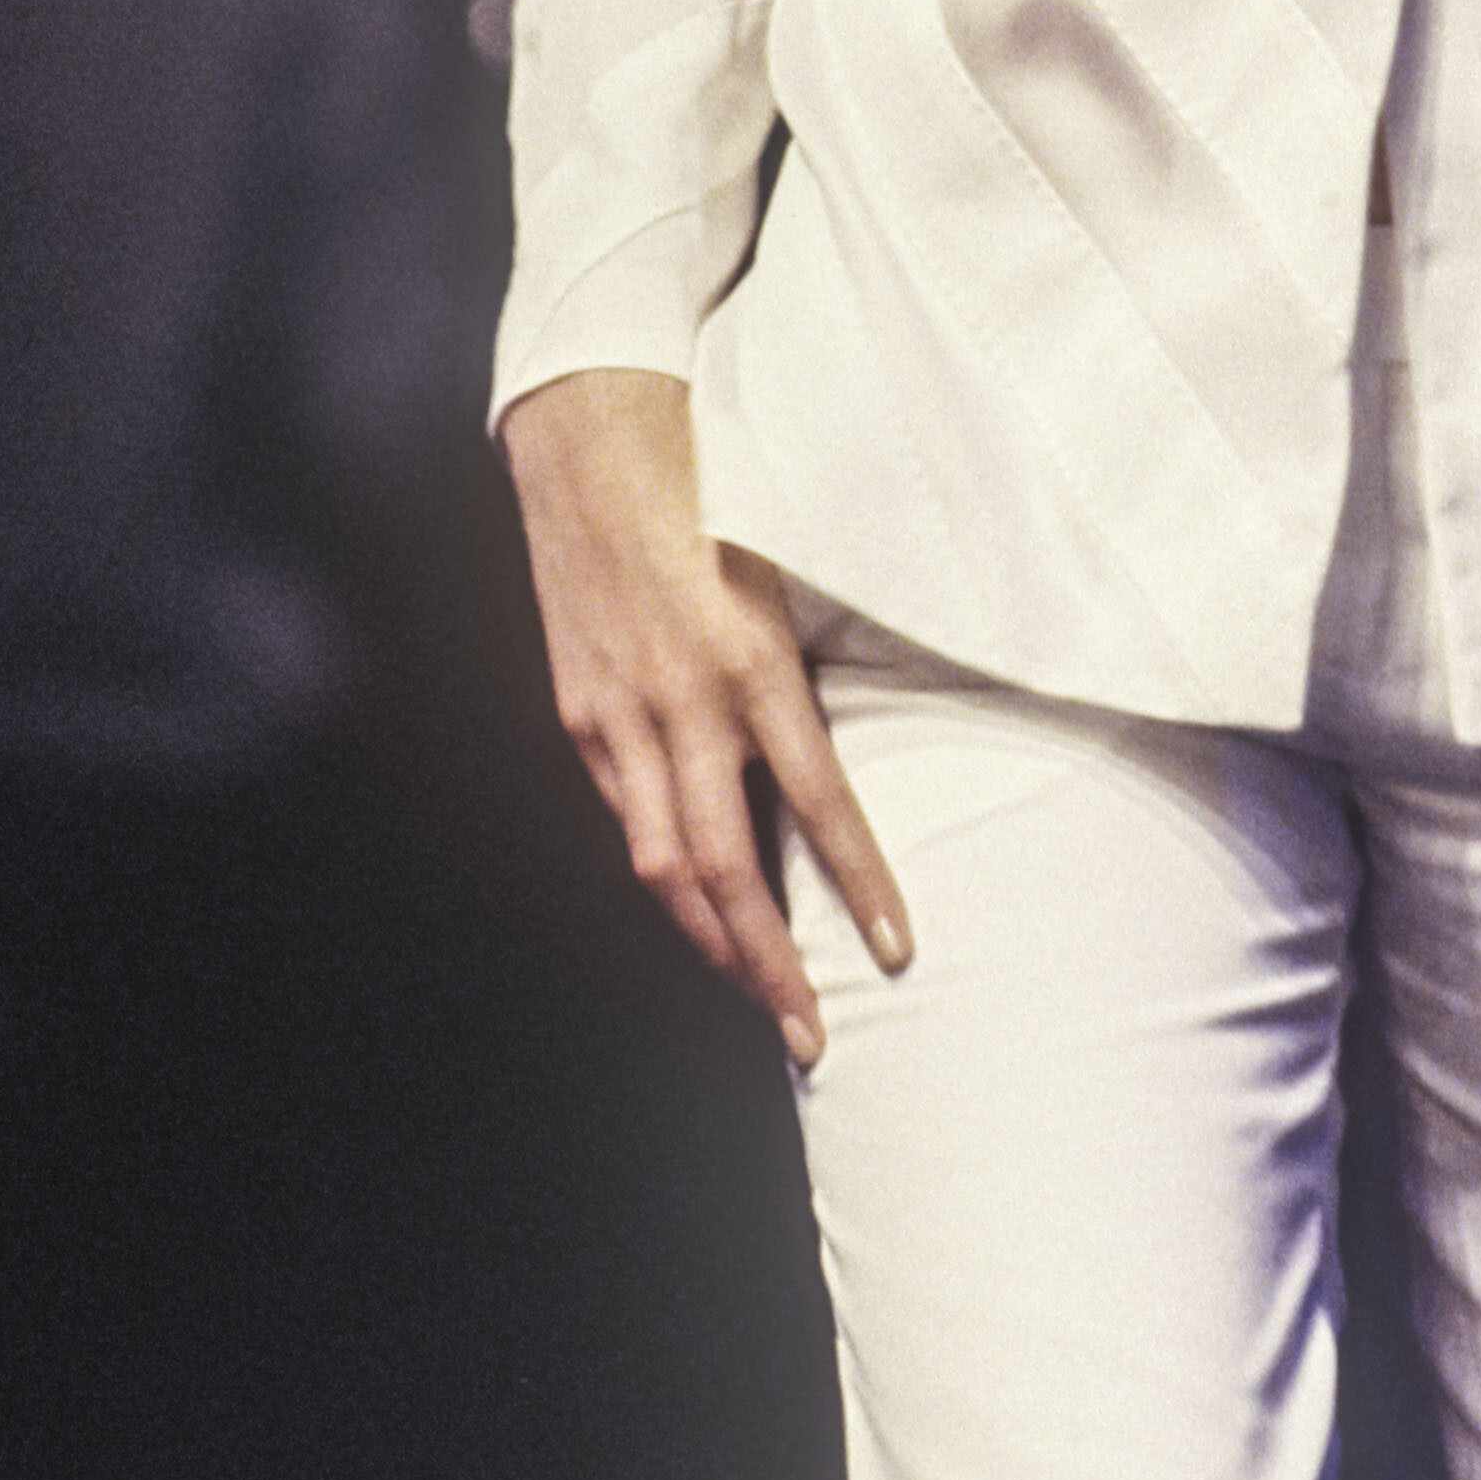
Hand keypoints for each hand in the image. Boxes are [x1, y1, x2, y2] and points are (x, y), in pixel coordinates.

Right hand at [501, 366, 911, 1064]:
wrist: (594, 446)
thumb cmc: (717, 496)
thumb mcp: (789, 574)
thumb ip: (812, 669)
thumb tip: (856, 757)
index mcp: (751, 661)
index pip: (818, 803)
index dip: (860, 885)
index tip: (899, 949)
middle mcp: (681, 700)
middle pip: (723, 869)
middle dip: (771, 963)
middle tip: (815, 1033)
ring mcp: (619, 714)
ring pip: (662, 864)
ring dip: (713, 942)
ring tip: (762, 995)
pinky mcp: (581, 713)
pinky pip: (630, 817)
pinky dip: (668, 874)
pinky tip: (698, 909)